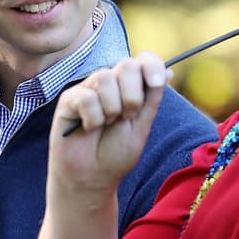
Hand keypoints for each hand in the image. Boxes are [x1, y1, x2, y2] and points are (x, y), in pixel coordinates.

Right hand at [50, 52, 169, 197]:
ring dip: (112, 109)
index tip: (156, 83)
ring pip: (105, 77)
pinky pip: (86, 97)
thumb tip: (169, 70)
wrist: (92, 177)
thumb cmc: (115, 154)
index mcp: (130, 87)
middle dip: (133, 95)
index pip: (143, 61)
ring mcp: (88, 89)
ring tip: (105, 125)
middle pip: (126, 65)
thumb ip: (152, 98)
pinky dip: (93, 119)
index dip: (151, 65)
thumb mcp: (141, 126)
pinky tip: (88, 129)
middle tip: (126, 118)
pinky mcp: (69, 100)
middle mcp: (110, 84)